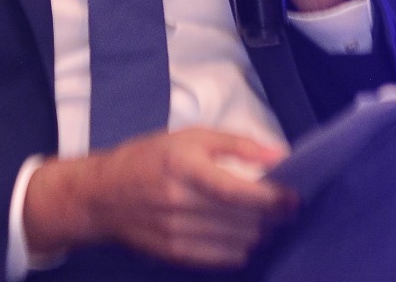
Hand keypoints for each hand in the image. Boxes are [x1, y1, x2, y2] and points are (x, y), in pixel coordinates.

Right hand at [23, 128, 294, 268]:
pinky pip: (223, 258)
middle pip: (243, 218)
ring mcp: (177, 233)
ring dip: (258, 230)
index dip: (272, 197)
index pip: (238, 191)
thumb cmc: (149, 158)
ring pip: (238, 240)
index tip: (293, 196)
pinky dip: (239, 246)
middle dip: (271, 214)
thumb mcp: (190, 137)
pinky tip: (238, 232)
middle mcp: (180, 203)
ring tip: (259, 217)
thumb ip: (236, 144)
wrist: (102, 195)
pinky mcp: (175, 254)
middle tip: (283, 205)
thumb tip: (279, 156)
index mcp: (184, 168)